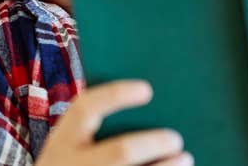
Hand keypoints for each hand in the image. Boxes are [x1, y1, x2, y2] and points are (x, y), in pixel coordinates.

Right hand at [35, 80, 192, 165]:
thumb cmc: (72, 164)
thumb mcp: (70, 146)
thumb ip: (95, 130)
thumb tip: (150, 114)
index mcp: (62, 141)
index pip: (84, 109)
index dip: (115, 95)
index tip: (147, 89)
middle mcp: (71, 165)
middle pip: (120, 152)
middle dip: (153, 143)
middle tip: (176, 138)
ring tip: (185, 158)